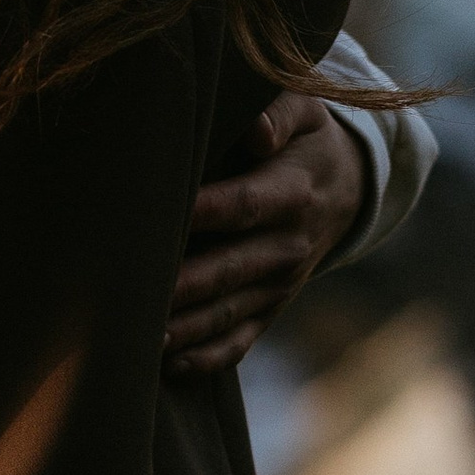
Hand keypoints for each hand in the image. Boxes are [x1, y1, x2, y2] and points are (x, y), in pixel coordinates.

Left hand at [165, 93, 368, 378]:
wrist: (348, 186)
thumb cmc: (305, 138)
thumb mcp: (306, 109)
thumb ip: (279, 112)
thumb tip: (256, 132)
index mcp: (292, 192)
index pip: (241, 205)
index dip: (201, 212)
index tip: (154, 215)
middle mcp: (288, 245)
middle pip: (227, 269)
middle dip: (179, 285)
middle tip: (126, 293)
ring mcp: (280, 283)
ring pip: (228, 312)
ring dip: (184, 329)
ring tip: (137, 339)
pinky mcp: (271, 307)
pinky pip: (241, 339)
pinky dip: (207, 357)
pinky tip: (168, 364)